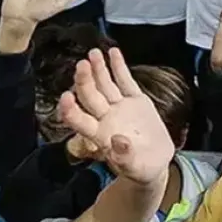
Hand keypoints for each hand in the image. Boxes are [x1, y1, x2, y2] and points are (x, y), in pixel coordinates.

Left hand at [59, 48, 174, 184]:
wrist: (156, 162)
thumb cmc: (142, 169)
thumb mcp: (136, 168)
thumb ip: (125, 157)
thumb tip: (117, 141)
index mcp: (100, 135)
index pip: (80, 120)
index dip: (71, 110)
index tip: (65, 97)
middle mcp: (106, 118)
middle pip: (90, 96)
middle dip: (84, 81)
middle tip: (81, 65)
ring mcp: (120, 107)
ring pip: (105, 84)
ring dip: (98, 69)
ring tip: (93, 53)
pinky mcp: (136, 100)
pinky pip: (125, 81)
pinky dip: (119, 66)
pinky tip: (113, 52)